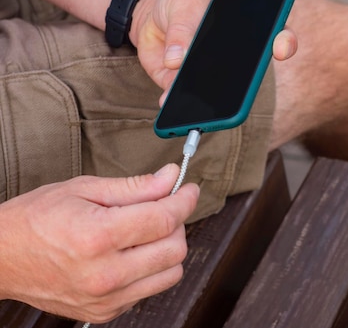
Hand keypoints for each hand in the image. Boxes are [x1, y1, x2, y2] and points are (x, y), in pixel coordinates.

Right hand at [0, 164, 198, 322]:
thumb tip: (170, 177)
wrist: (1, 259)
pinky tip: (132, 252)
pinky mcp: (106, 312)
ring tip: (147, 231)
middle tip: (163, 206)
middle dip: (177, 222)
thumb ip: (135, 187)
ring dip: (169, 247)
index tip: (188, 189)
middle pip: (175, 248)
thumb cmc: (35, 220)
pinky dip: (152, 268)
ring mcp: (106, 298)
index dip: (184, 199)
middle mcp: (105, 274)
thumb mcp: (83, 189)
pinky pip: (150, 289)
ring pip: (171, 273)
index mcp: (97, 237)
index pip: (164, 219)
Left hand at [129, 0, 297, 103]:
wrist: (150, 13)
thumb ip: (182, 30)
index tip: (279, 49)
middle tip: (235, 89)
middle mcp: (236, 56)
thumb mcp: (183, 3)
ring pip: (218, 94)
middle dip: (243, 85)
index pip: (276, 36)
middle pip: (249, 74)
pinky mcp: (187, 86)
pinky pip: (185, 99)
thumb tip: (177, 61)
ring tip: (199, 104)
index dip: (283, 43)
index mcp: (246, 27)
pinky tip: (168, 102)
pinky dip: (176, 103)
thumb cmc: (179, 1)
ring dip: (209, 101)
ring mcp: (212, 74)